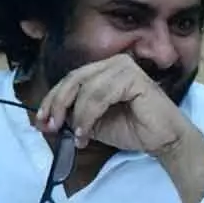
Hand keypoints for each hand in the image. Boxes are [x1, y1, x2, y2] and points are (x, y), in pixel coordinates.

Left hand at [35, 53, 195, 156]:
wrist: (163, 139)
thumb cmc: (133, 129)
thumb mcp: (94, 123)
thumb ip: (73, 117)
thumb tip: (43, 122)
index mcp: (104, 70)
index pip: (71, 79)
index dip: (52, 99)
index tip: (40, 122)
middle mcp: (114, 63)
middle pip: (74, 78)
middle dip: (58, 104)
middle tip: (50, 127)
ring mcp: (125, 68)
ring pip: (86, 88)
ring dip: (75, 115)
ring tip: (76, 136)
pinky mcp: (134, 78)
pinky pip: (100, 96)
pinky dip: (87, 115)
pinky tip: (85, 132)